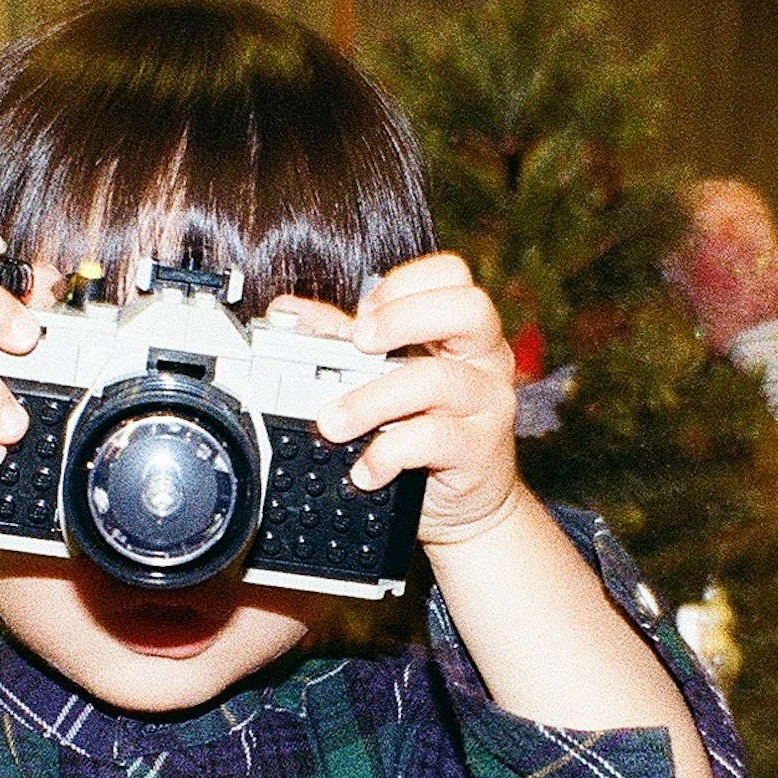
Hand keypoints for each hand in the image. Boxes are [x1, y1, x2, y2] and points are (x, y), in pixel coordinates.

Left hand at [309, 252, 524, 548]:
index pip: (451, 276)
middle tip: (359, 344)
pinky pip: (434, 440)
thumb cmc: (429, 431)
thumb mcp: (387, 377)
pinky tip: (365, 468)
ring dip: (372, 398)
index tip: (363, 315)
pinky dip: (389, 452)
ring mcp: (489, 402)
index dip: (404, 284)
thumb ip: (342, 341)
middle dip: (403, 319)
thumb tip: (288, 312)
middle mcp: (486, 358)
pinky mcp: (481, 449)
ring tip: (332, 422)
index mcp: (463, 330)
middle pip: (468, 308)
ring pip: (438, 380)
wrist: (467, 502)